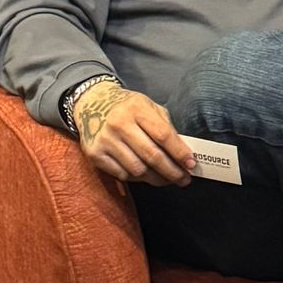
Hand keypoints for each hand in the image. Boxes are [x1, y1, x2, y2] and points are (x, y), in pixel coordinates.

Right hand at [71, 79, 194, 185]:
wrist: (91, 102)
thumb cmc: (126, 106)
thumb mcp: (148, 105)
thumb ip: (165, 126)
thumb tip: (183, 153)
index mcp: (136, 108)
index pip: (163, 135)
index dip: (180, 152)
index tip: (191, 164)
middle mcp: (119, 124)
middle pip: (152, 156)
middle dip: (172, 171)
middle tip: (184, 179)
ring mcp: (105, 140)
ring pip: (138, 170)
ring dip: (156, 178)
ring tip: (166, 179)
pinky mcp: (95, 154)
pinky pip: (122, 174)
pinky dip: (137, 178)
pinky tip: (145, 175)